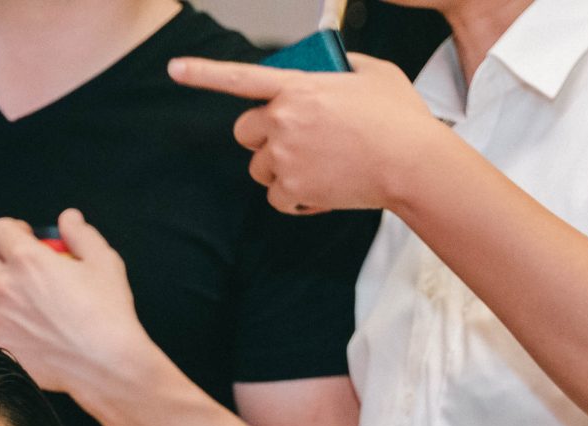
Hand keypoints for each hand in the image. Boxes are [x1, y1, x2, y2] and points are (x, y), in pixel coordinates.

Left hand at [0, 211, 156, 399]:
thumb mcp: (103, 260)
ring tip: (18, 301)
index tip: (24, 238)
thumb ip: (81, 234)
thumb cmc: (107, 312)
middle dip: (5, 261)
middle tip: (28, 273)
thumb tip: (68, 219)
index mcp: (27, 259)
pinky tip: (14, 329)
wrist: (105, 363)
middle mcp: (5, 287)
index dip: (11, 230)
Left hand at [169, 53, 449, 214]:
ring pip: (259, 167)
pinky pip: (276, 198)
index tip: (174, 69)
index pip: (240, 77)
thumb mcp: (374, 73)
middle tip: (295, 138)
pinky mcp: (292, 190)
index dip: (202, 73)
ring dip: (280, 168)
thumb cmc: (399, 117)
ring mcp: (284, 157)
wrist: (412, 163)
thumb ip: (342, 65)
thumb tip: (331, 66)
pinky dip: (295, 198)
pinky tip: (325, 187)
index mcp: (299, 86)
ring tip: (321, 163)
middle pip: (244, 131)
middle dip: (263, 136)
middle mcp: (283, 120)